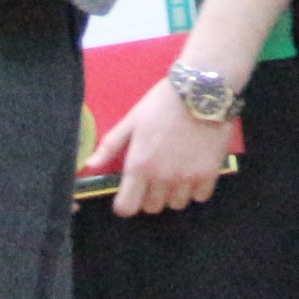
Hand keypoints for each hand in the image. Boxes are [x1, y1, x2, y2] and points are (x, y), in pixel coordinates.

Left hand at [86, 77, 232, 214]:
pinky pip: (200, 197)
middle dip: (150, 195)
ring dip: (173, 193)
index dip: (126, 203)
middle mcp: (162, 178)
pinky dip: (196, 188)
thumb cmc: (161, 104)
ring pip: (176, 205)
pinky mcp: (209, 175)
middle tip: (156, 175)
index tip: (130, 192)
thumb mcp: (131, 121)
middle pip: (151, 208)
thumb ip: (110, 146)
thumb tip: (90, 166)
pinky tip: (194, 171)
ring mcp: (187, 178)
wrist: (201, 90)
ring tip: (177, 172)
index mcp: (139, 165)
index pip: (127, 208)